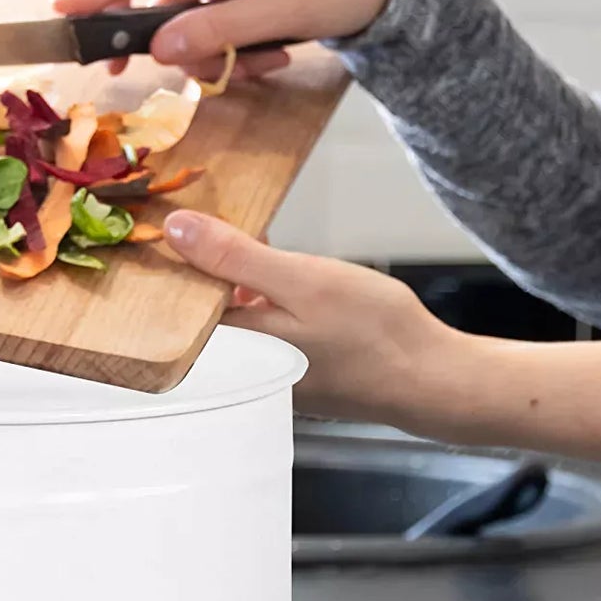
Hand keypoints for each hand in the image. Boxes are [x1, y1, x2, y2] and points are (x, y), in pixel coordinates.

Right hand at [51, 0, 396, 84]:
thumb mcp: (282, 14)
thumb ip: (219, 33)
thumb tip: (161, 49)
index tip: (65, 11)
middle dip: (145, 29)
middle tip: (119, 70)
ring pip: (176, 5)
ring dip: (202, 46)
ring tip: (258, 63)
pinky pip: (203, 13)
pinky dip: (224, 43)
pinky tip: (265, 55)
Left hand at [162, 211, 457, 427]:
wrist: (430, 380)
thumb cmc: (373, 332)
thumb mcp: (302, 279)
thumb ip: (236, 258)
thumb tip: (175, 230)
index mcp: (236, 349)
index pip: (179, 304)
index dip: (174, 261)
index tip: (170, 222)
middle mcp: (245, 370)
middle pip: (205, 313)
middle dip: (206, 269)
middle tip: (210, 220)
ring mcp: (270, 375)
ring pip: (237, 320)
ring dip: (238, 286)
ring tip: (249, 244)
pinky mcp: (294, 374)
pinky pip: (262, 332)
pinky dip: (265, 305)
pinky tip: (283, 283)